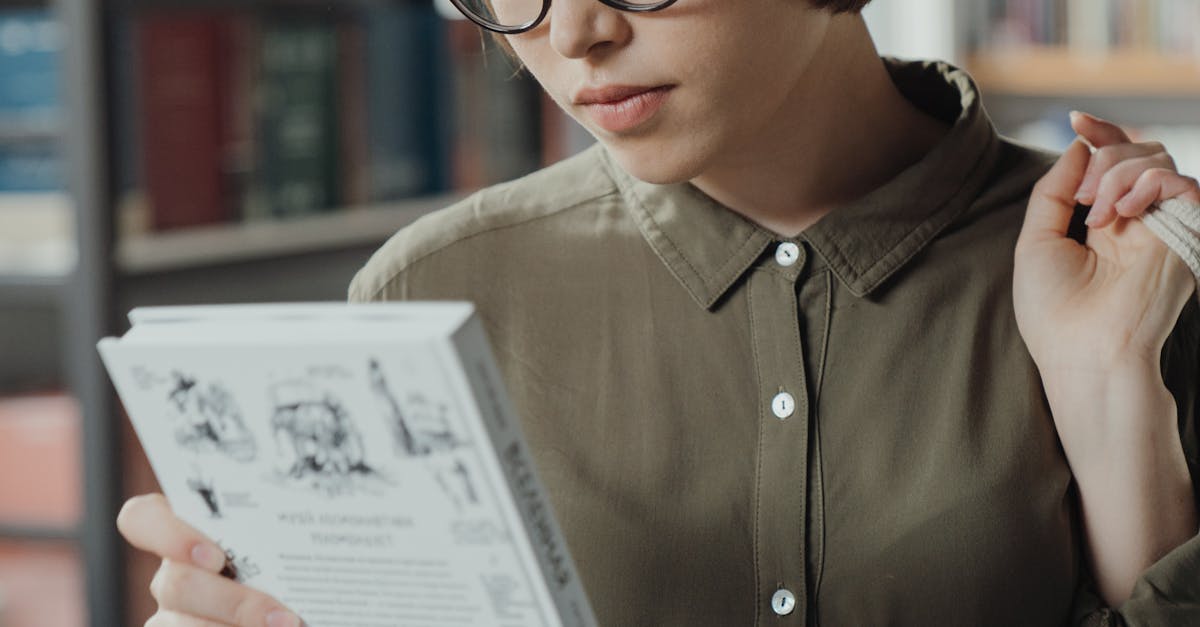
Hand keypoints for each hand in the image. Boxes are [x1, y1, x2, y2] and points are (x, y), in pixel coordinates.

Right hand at [117, 493, 302, 626]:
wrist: (292, 609)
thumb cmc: (293, 571)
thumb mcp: (285, 545)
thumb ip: (280, 533)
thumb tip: (318, 524)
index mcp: (190, 534)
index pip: (143, 518)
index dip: (168, 534)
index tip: (215, 556)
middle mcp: (171, 575)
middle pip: (176, 584)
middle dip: (235, 604)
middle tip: (282, 617)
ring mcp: (169, 616)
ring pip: (179, 625)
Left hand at [1013, 111, 1199, 375]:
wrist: (1085, 353)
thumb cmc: (1054, 310)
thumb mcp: (1037, 241)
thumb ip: (1053, 191)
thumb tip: (1079, 145)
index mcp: (1103, 224)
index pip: (1112, 162)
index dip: (1100, 134)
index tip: (1077, 119)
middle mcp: (1137, 221)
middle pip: (1137, 151)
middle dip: (1104, 156)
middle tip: (1082, 198)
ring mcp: (1163, 226)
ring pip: (1157, 158)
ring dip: (1118, 172)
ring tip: (1097, 215)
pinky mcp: (1186, 235)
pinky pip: (1181, 182)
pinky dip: (1146, 183)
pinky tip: (1121, 213)